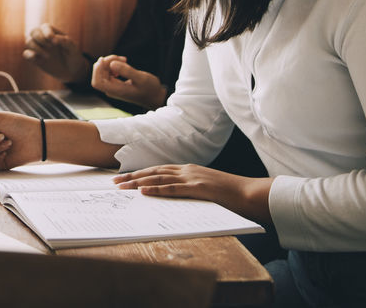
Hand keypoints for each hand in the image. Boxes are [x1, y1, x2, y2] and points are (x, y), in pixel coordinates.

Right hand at [21, 23, 90, 83]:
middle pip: (33, 31)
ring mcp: (38, 48)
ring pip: (28, 41)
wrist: (71, 71)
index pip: (45, 27)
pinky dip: (29, 55)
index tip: (54, 42)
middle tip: (50, 47)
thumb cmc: (73, 56)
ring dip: (36, 48)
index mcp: (53, 33)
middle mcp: (43, 39)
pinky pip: (26, 54)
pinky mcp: (35, 59)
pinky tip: (38, 59)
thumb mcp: (74, 49)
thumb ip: (66, 42)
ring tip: (48, 56)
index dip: (47, 32)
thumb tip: (55, 38)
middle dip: (40, 38)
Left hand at [91, 55, 168, 109]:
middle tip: (122, 58)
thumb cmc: (150, 88)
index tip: (103, 59)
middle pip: (100, 74)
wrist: (155, 95)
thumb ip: (127, 71)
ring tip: (125, 59)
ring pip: (104, 70)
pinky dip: (114, 64)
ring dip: (111, 62)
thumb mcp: (141, 78)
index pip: (97, 83)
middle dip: (107, 62)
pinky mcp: (116, 82)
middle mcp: (111, 89)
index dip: (97, 70)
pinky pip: (109, 71)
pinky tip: (124, 62)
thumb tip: (112, 64)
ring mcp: (113, 86)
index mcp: (116, 91)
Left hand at [113, 164, 273, 223]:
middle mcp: (188, 170)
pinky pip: (174, 189)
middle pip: (154, 172)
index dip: (140, 173)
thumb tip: (173, 196)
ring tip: (123, 187)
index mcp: (189, 170)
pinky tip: (144, 192)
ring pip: (159, 178)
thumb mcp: (206, 189)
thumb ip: (189, 190)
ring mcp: (193, 178)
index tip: (124, 178)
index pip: (158, 170)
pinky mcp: (199, 189)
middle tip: (114, 182)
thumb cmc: (230, 195)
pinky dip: (157, 190)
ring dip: (138, 182)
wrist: (251, 193)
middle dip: (133, 176)